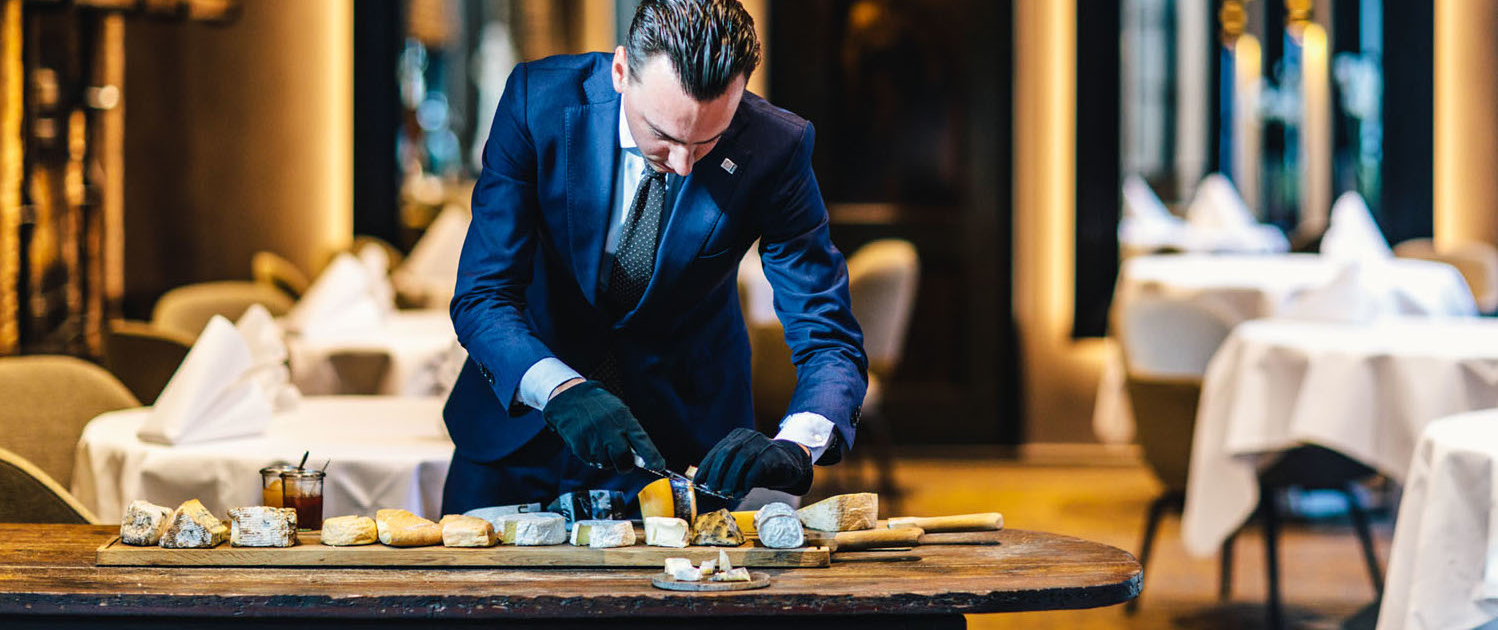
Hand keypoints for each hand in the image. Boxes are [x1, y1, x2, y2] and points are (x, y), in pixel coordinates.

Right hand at [542, 380, 664, 471]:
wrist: (571, 399)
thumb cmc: (601, 407)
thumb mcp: (620, 412)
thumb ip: (630, 432)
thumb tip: (641, 457)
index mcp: (623, 419)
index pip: (642, 441)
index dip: (652, 456)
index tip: (659, 466)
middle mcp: (610, 430)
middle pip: (624, 460)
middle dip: (626, 465)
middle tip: (625, 463)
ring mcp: (594, 440)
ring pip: (607, 464)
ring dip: (608, 460)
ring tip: (602, 443)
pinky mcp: (580, 447)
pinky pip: (593, 462)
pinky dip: (594, 457)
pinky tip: (591, 443)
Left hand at [696, 428, 812, 496]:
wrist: (790, 464)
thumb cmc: (760, 467)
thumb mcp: (741, 465)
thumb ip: (726, 470)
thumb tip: (705, 486)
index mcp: (737, 436)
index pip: (718, 451)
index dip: (706, 467)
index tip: (698, 482)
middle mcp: (748, 437)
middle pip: (727, 453)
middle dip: (716, 473)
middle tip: (712, 489)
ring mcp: (762, 444)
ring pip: (741, 460)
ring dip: (731, 479)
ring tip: (726, 493)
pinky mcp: (773, 456)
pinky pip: (756, 469)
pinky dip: (746, 482)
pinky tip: (742, 493)